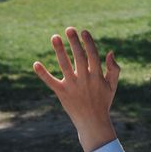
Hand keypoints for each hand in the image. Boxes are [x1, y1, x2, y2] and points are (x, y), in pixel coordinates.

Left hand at [33, 27, 119, 151]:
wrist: (93, 122)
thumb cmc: (104, 101)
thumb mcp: (113, 85)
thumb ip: (114, 69)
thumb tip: (110, 52)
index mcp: (98, 76)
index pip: (93, 55)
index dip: (88, 42)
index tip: (83, 31)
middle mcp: (85, 79)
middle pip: (79, 57)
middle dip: (74, 42)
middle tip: (69, 29)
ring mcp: (73, 86)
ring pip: (65, 65)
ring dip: (59, 51)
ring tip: (55, 37)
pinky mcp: (62, 93)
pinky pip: (50, 82)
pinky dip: (43, 74)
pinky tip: (36, 64)